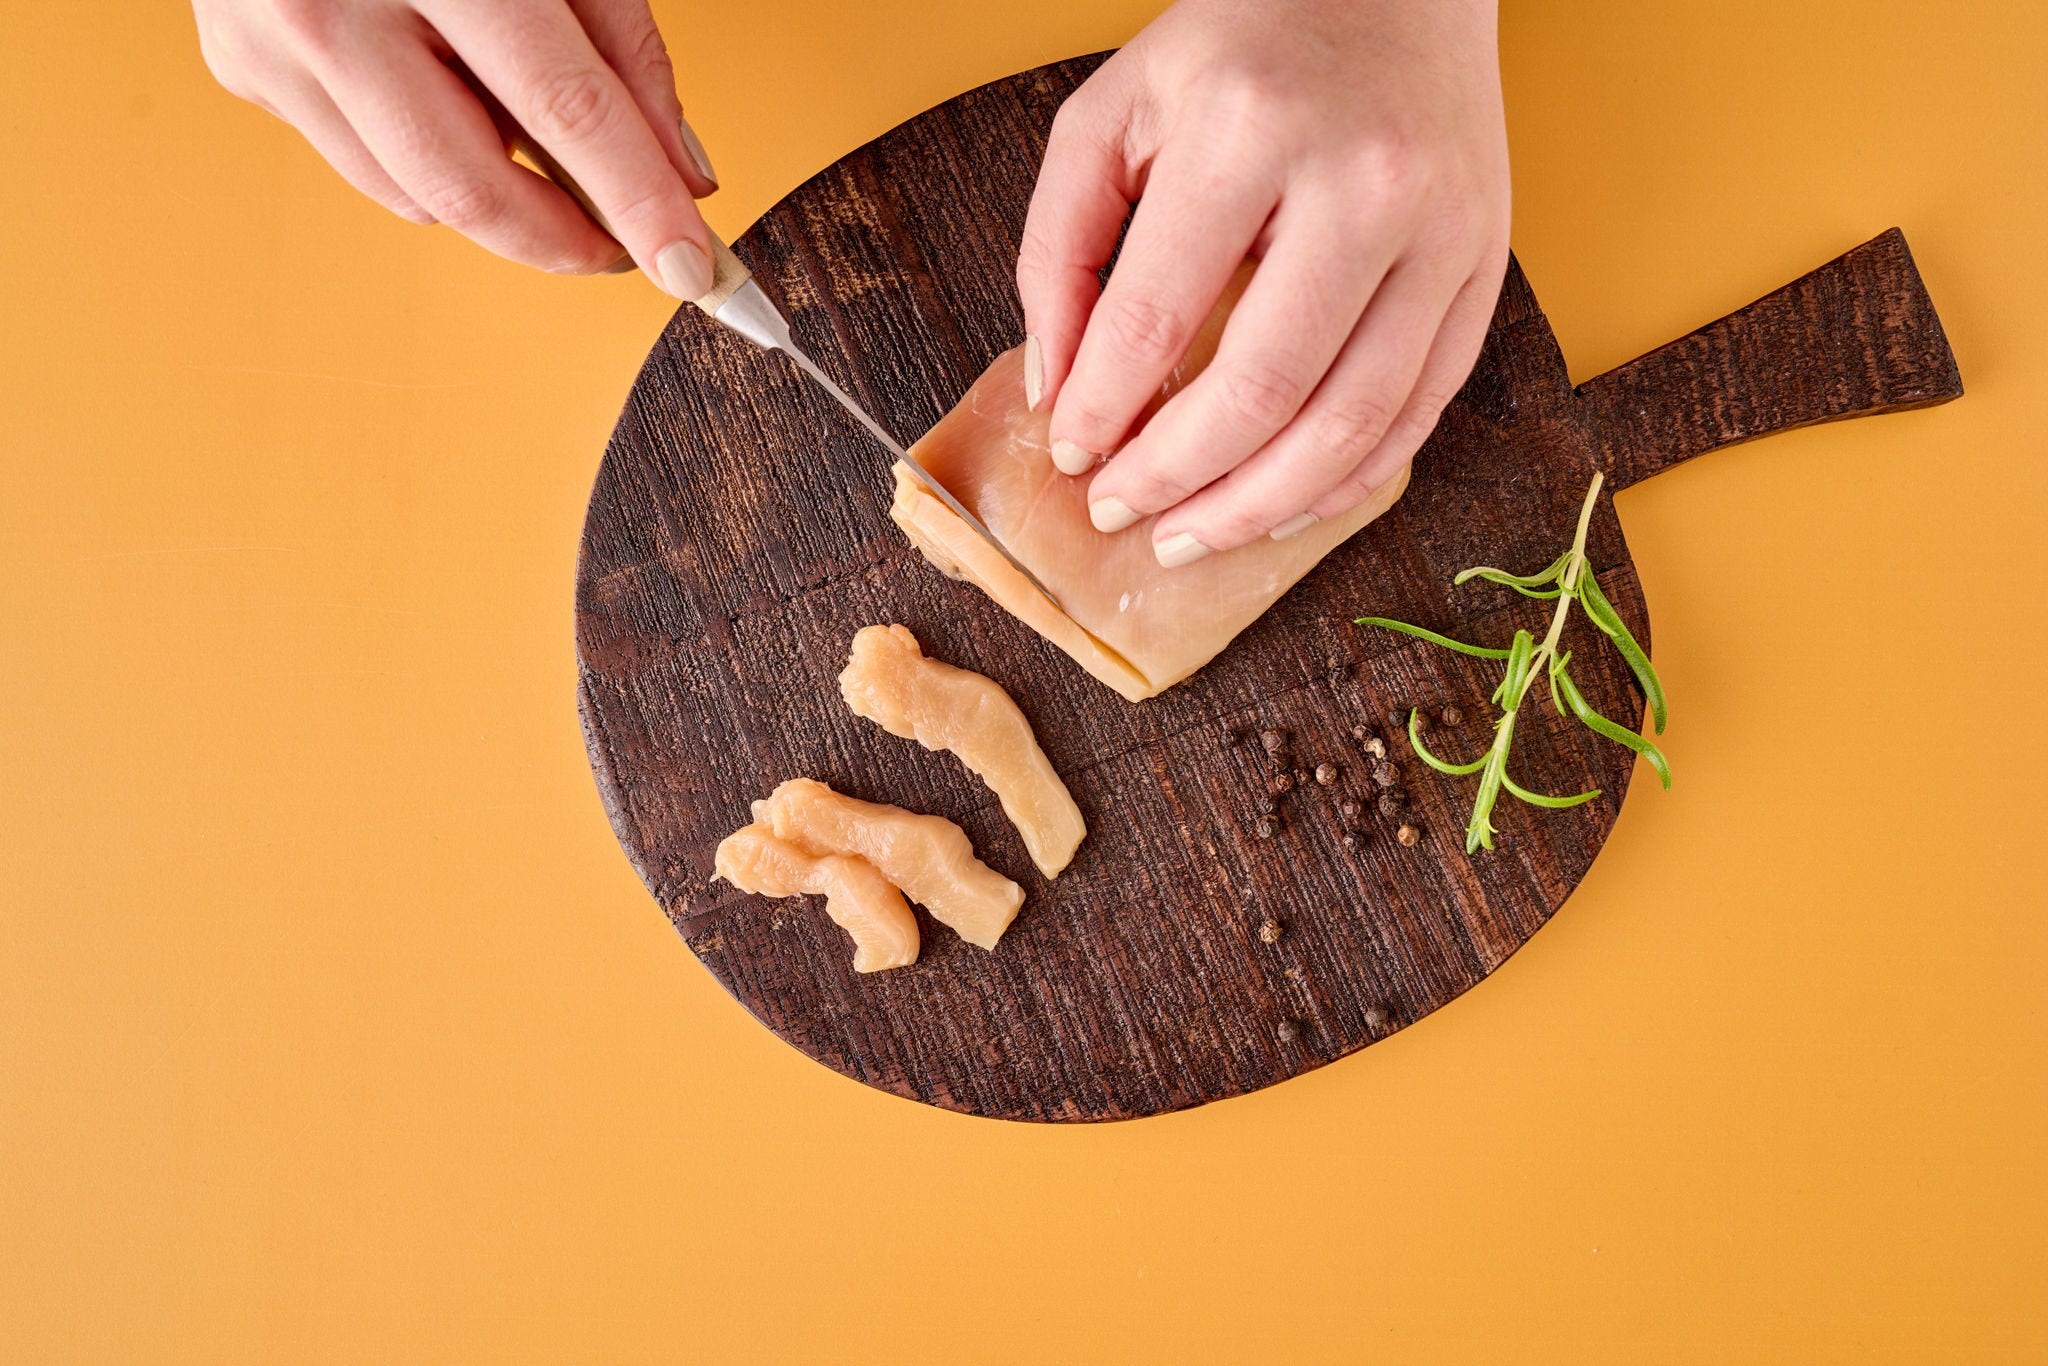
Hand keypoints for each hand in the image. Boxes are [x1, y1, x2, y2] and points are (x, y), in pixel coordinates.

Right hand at [194, 0, 721, 296]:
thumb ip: (622, 47)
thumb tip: (678, 176)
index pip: (561, 108)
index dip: (634, 200)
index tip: (688, 267)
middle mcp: (332, 5)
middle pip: (472, 187)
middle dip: (564, 241)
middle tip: (628, 248)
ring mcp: (269, 43)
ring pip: (416, 196)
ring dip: (497, 193)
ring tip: (525, 125)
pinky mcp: (241, 70)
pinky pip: (364, 161)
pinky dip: (426, 153)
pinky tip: (440, 86)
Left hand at [1016, 0, 1509, 566]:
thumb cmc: (1243, 47)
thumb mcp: (1115, 112)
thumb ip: (1063, 249)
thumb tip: (1058, 389)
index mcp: (1249, 131)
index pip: (1154, 320)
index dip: (1100, 411)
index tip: (1071, 454)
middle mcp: (1363, 184)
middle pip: (1260, 392)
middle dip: (1177, 479)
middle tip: (1121, 514)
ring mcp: (1443, 232)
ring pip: (1350, 424)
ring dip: (1260, 507)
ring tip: (1194, 534)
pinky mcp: (1486, 266)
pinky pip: (1421, 410)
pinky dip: (1346, 480)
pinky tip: (1283, 508)